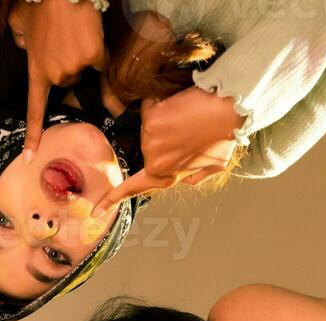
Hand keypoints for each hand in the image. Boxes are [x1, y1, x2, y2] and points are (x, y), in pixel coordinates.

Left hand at [14, 0, 107, 157]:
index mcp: (37, 71)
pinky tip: (89, 32)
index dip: (33, 134)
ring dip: (83, 55)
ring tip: (75, 31)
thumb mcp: (19, 21)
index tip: (30, 157)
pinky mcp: (94, 57)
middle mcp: (56, 75)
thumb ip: (21, 38)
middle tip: (64, 39)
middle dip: (68, 64)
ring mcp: (76, 68)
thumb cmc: (39, 4)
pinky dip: (98, 48)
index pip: (34, 109)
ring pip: (85, 68)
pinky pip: (100, 59)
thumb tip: (24, 43)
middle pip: (69, 79)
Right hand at [92, 87, 242, 215]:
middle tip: (189, 132)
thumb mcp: (214, 166)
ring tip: (189, 119)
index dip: (112, 200)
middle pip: (147, 145)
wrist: (229, 111)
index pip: (134, 188)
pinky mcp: (150, 119)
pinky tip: (180, 107)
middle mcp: (155, 162)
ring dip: (164, 119)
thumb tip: (186, 179)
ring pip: (149, 124)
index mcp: (167, 175)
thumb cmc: (225, 137)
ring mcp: (151, 141)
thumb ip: (196, 176)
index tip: (96, 212)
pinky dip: (162, 104)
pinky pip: (149, 106)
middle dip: (164, 137)